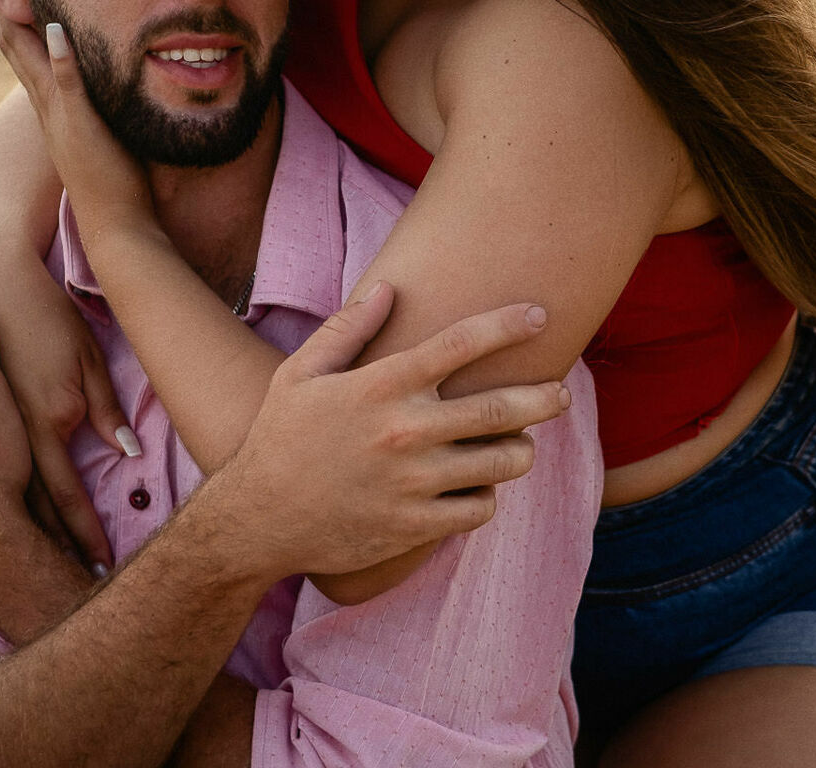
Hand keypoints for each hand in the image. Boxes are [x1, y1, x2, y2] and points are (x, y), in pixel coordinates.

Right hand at [0, 12, 153, 234]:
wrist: (113, 225)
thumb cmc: (113, 182)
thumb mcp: (97, 134)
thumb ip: (93, 107)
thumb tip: (105, 82)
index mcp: (51, 110)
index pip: (25, 58)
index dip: (19, 23)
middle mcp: (48, 111)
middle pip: (16, 52)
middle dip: (11, 12)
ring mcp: (61, 118)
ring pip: (32, 63)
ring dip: (25, 25)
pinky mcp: (80, 126)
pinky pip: (66, 87)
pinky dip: (60, 58)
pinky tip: (56, 29)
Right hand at [0, 249, 130, 571]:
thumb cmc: (47, 315)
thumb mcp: (86, 357)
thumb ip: (105, 407)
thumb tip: (127, 452)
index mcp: (47, 420)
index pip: (67, 496)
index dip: (82, 534)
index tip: (98, 570)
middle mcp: (13, 432)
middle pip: (37, 506)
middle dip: (52, 549)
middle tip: (68, 588)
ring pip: (5, 492)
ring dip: (19, 530)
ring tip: (28, 570)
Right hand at [204, 282, 573, 580]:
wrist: (255, 521)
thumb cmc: (279, 439)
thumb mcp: (300, 374)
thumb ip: (347, 329)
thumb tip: (389, 289)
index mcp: (381, 386)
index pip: (459, 344)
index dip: (507, 324)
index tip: (540, 314)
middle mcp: (404, 431)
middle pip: (500, 409)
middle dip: (543, 398)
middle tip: (560, 394)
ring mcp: (413, 483)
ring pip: (502, 463)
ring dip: (520, 451)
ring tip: (519, 444)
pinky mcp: (414, 526)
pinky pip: (479, 508)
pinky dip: (487, 495)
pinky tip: (478, 486)